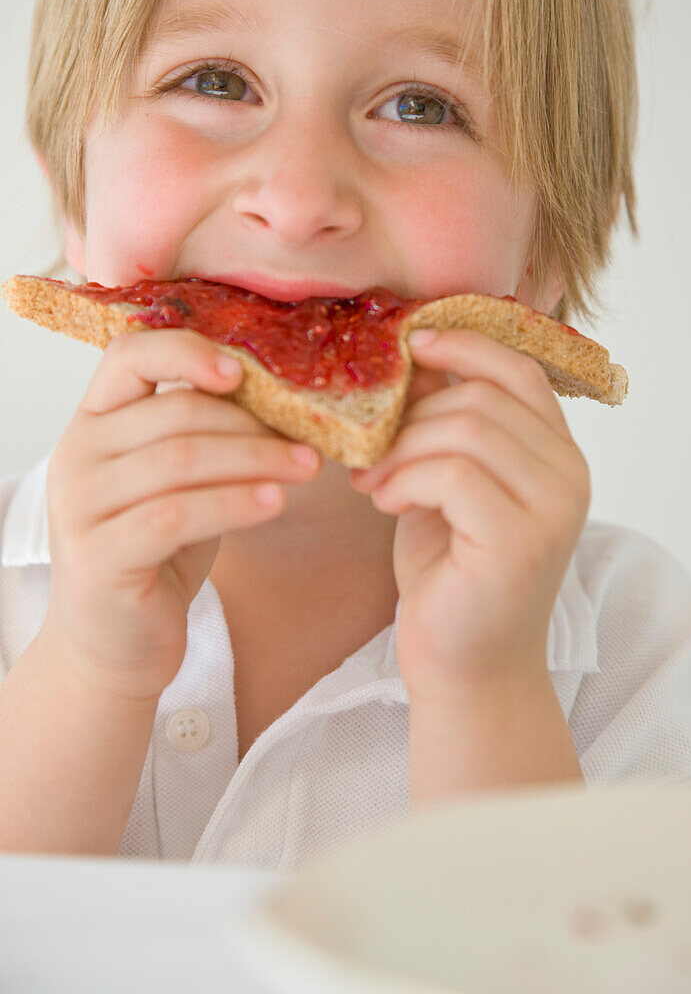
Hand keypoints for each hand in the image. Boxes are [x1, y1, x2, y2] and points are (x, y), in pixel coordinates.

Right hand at [42, 329, 321, 702]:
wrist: (117, 642)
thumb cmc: (156, 551)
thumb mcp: (177, 481)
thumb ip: (204, 434)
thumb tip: (284, 394)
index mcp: (94, 421)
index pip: (128, 355)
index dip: (188, 352)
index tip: (243, 372)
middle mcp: (77, 454)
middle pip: (175, 414)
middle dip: (253, 424)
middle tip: (311, 441)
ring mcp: (80, 506)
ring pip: (180, 459)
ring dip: (255, 460)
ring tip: (306, 468)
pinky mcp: (99, 556)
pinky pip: (176, 515)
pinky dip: (234, 504)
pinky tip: (275, 504)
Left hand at [350, 329, 590, 702]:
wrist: (464, 668)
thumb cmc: (451, 576)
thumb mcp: (447, 487)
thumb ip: (444, 430)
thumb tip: (410, 364)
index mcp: (558, 456)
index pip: (520, 370)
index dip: (465, 344)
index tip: (410, 343)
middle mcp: (569, 476)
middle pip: (484, 396)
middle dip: (411, 414)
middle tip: (367, 449)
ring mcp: (552, 509)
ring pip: (466, 429)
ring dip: (401, 448)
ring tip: (371, 481)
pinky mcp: (520, 541)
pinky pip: (452, 474)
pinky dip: (405, 480)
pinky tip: (384, 504)